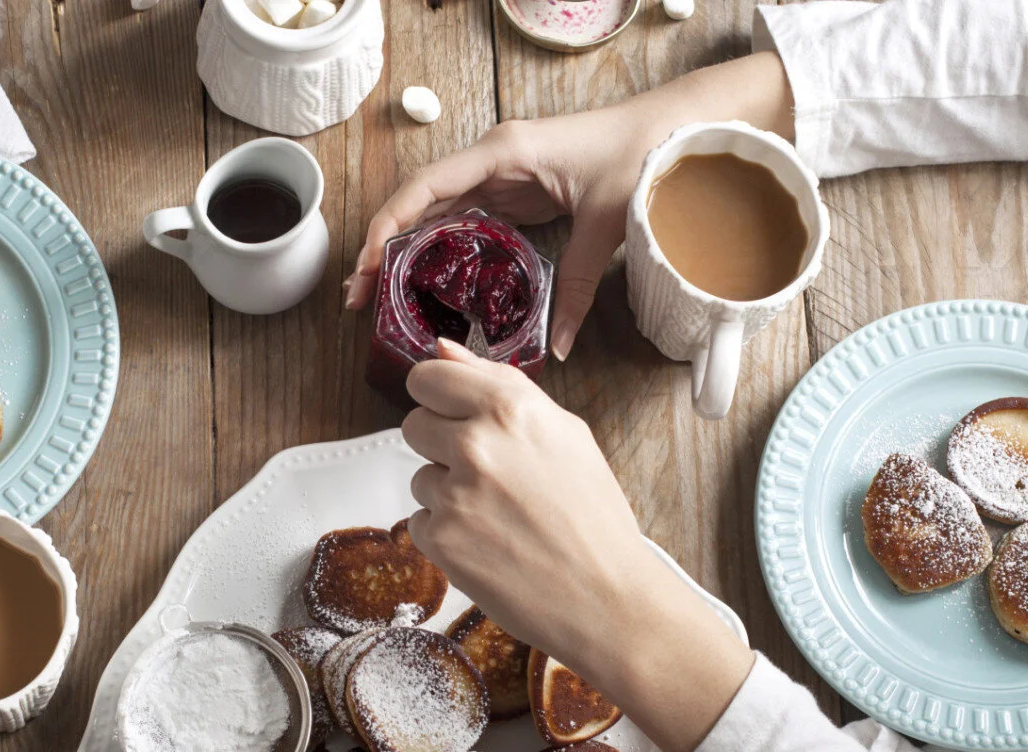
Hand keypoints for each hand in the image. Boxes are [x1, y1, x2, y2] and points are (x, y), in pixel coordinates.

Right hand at [346, 53, 792, 358]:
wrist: (667, 130)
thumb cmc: (637, 155)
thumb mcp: (605, 223)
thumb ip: (579, 286)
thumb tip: (559, 345)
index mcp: (504, 152)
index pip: (428, 185)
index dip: (390, 224)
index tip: (367, 263)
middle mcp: (492, 160)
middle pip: (419, 202)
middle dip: (383, 246)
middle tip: (360, 296)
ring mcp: (500, 175)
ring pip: (435, 212)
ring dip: (404, 250)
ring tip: (379, 294)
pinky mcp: (513, 191)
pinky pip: (462, 220)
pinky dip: (437, 249)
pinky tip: (424, 282)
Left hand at [401, 341, 753, 751]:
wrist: (608, 598)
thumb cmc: (593, 515)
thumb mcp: (564, 433)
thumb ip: (496, 384)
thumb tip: (441, 349)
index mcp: (511, 407)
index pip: (427, 377)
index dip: (437, 397)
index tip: (451, 413)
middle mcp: (477, 443)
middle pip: (414, 425)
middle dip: (441, 446)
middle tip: (487, 474)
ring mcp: (455, 493)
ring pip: (419, 477)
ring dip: (447, 494)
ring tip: (498, 517)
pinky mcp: (441, 540)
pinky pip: (421, 522)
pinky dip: (447, 535)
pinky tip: (489, 545)